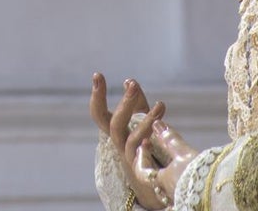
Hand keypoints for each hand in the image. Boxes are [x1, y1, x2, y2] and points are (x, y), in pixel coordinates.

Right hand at [90, 73, 197, 208]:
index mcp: (114, 130)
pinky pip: (143, 161)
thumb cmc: (142, 145)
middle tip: (132, 85)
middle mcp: (118, 144)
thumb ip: (136, 102)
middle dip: (124, 104)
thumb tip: (129, 80)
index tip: (98, 75)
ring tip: (160, 105)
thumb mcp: (140, 120)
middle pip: (114, 124)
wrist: (149, 182)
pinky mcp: (143, 172)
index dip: (97, 95)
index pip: (98, 112)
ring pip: (132, 140)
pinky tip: (157, 134)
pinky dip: (147, 147)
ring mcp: (129, 158)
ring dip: (145, 121)